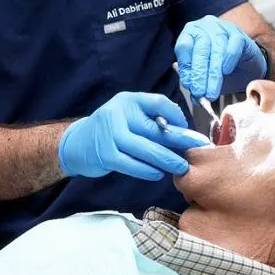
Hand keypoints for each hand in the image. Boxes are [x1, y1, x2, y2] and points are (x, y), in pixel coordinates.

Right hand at [59, 92, 209, 179]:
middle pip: (156, 129)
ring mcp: (112, 135)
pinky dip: (149, 170)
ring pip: (148, 150)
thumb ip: (151, 116)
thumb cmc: (110, 128)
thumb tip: (182, 128)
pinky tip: (159, 173)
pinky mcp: (108, 155)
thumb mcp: (128, 113)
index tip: (189, 129)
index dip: (177, 116)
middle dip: (180, 141)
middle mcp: (119, 114)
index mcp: (128, 100)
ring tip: (182, 166)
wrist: (77, 143)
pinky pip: (134, 165)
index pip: (159, 103)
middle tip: (198, 149)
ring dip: (167, 160)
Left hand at [175, 15, 266, 99]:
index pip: (183, 47)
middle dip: (199, 72)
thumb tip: (193, 95)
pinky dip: (228, 60)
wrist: (247, 68)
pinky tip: (226, 71)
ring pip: (216, 48)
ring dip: (213, 73)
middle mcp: (206, 27)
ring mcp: (224, 29)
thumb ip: (196, 83)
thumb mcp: (205, 77)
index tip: (189, 85)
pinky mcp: (240, 35)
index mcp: (191, 34)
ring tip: (212, 92)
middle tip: (200, 92)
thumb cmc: (221, 70)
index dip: (185, 67)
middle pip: (200, 48)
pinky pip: (233, 46)